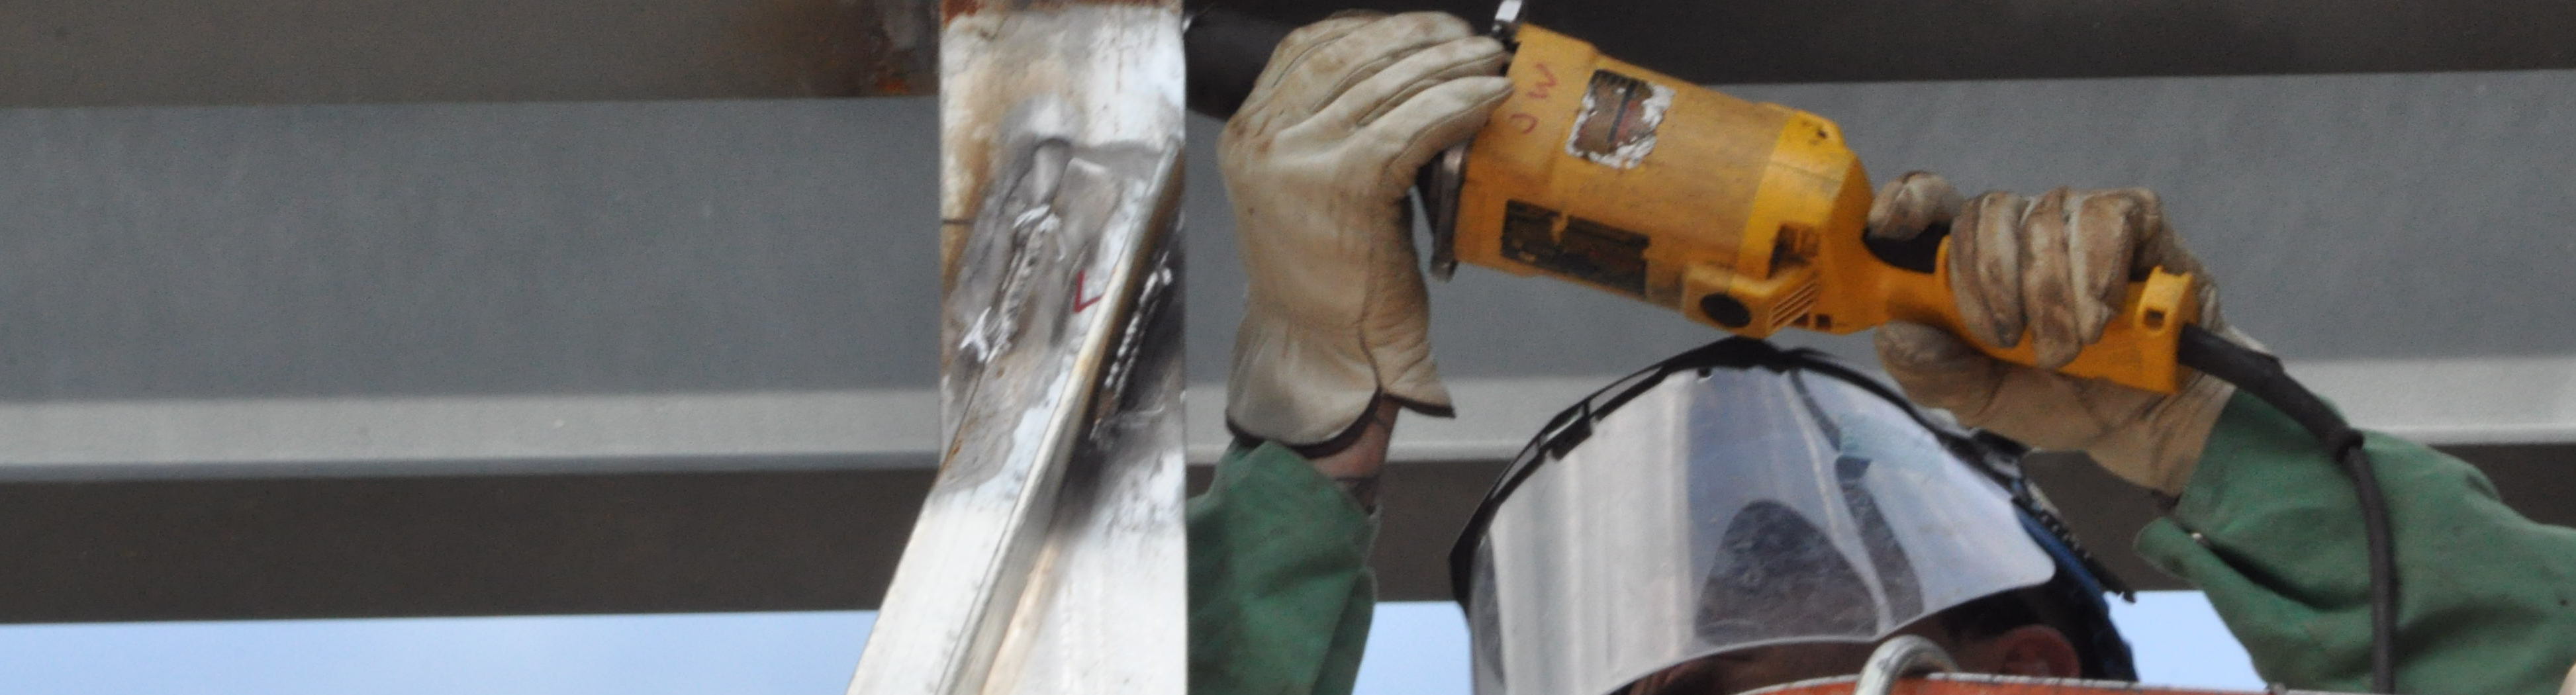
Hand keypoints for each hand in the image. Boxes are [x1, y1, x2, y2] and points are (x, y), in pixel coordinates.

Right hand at [1219, 11, 1509, 447]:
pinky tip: (1489, 98)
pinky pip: (1411, 125)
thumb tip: (1407, 73)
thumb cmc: (1328, 278)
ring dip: (1449, 64)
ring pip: (1386, 85)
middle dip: (1420, 37)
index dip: (1373, 27)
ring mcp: (1298, 159)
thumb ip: (1334, 130)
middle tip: (1470, 39)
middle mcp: (1264, 138)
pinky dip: (1457, 104)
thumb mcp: (1311, 187)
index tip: (1424, 27)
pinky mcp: (1343, 184)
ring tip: (1490, 61)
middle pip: (1351, 57)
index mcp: (1249, 132)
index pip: (1309, 48)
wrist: (1320, 350)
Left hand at [1866, 172, 2250, 494]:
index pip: (1931, 202)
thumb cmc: (2058, 399)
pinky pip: (2104, 218)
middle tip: (2012, 342)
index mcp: (1971, 262)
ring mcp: (2075, 218)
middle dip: (1992, 283)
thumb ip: (1933, 374)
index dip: (1907, 201)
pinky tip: (2105, 315)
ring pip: (2043, 219)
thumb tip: (1895, 331)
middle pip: (1984, 212)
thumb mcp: (1982, 403)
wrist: (2146, 419)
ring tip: (2069, 349)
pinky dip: (2096, 273)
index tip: (1889, 227)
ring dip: (2051, 297)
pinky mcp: (2135, 217)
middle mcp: (2019, 228)